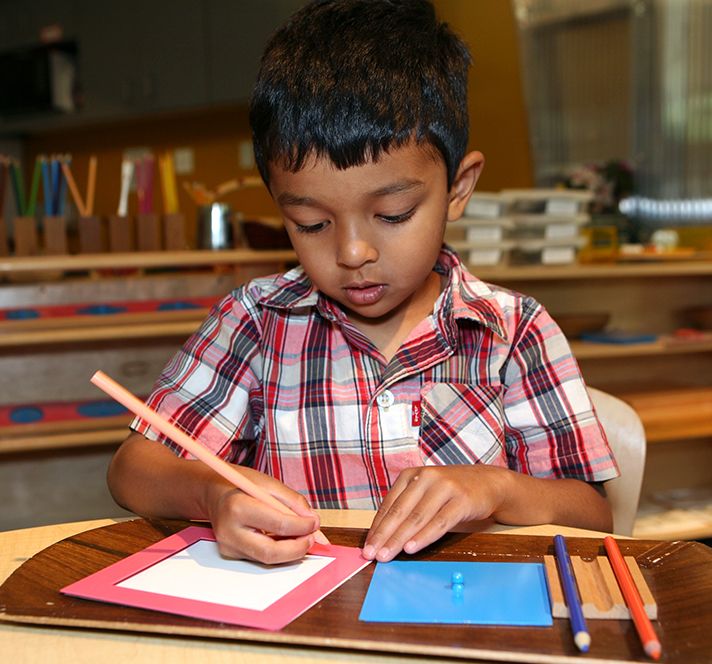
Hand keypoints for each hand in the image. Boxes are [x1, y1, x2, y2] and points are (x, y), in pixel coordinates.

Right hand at [207, 466, 321, 563]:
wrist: (214, 493)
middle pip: (270, 553)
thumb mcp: (269, 483)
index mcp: (239, 506)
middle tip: (312, 539)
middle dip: (297, 549)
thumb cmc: (242, 485)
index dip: (302, 526)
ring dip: (290, 551)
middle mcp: (230, 531)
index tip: (315, 522)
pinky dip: (279, 550)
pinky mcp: (230, 554)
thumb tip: (313, 521)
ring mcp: (228, 546)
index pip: (278, 524)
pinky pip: (261, 557)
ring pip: (267, 559)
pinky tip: (285, 539)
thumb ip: (293, 501)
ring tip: (302, 536)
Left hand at [362, 465, 506, 561]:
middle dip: (384, 536)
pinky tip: (412, 548)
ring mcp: (445, 487)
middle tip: (372, 554)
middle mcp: (426, 477)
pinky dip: (424, 536)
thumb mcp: (425, 492)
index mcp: (411, 475)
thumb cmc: (451, 492)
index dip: (376, 527)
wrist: (488, 482)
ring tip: (387, 554)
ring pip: (417, 517)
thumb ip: (406, 508)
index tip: (366, 547)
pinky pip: (439, 522)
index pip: (389, 504)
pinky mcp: (462, 500)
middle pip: (400, 511)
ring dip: (399, 539)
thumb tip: (381, 535)